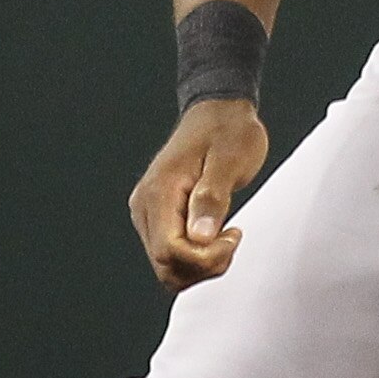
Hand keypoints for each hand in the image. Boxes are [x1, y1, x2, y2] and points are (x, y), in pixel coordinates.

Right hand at [131, 100, 269, 290]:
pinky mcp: (157, 217)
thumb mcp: (229, 161)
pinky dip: (195, 257)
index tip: (233, 235)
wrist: (218, 111)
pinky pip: (171, 254)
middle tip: (231, 238)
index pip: (169, 250)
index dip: (204, 257)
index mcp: (160, 191)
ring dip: (200, 265)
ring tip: (224, 237)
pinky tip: (215, 236)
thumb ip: (212, 198)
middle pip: (165, 265)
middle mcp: (146, 205)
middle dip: (203, 265)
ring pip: (166, 266)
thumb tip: (200, 238)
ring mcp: (148, 213)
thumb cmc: (227, 131)